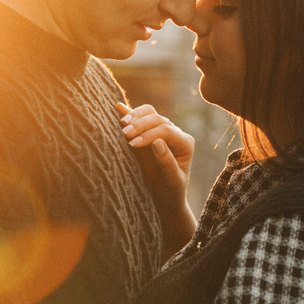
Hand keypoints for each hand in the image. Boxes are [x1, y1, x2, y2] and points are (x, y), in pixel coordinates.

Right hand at [116, 103, 196, 256]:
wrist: (165, 196)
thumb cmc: (171, 190)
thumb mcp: (173, 181)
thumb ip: (167, 162)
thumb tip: (158, 142)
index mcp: (185, 143)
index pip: (166, 130)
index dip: (149, 134)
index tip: (133, 144)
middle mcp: (175, 133)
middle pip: (157, 118)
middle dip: (140, 124)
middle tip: (124, 134)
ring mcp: (161, 130)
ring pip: (150, 113)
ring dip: (135, 116)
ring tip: (122, 124)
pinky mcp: (148, 132)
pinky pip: (140, 118)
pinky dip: (129, 112)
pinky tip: (118, 108)